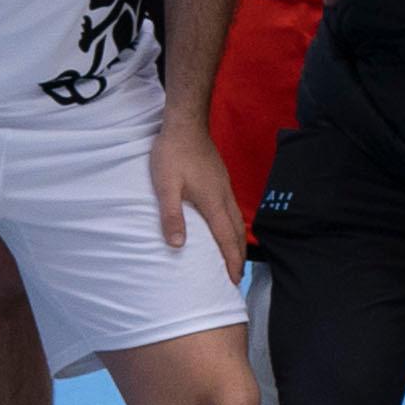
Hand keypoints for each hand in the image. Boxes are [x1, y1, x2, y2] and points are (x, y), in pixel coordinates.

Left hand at [150, 123, 245, 271]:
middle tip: (237, 276)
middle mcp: (223, 197)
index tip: (234, 280)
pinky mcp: (221, 179)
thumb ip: (172, 216)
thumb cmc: (173, 154)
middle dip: (238, 255)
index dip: (231, 261)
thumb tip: (178, 245)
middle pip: (238, 232)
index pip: (227, 238)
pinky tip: (228, 225)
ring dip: (238, 241)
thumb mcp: (166, 186)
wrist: (186, 124)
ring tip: (235, 256)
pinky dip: (235, 225)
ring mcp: (224, 187)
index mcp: (212, 202)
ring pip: (238, 220)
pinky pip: (233, 209)